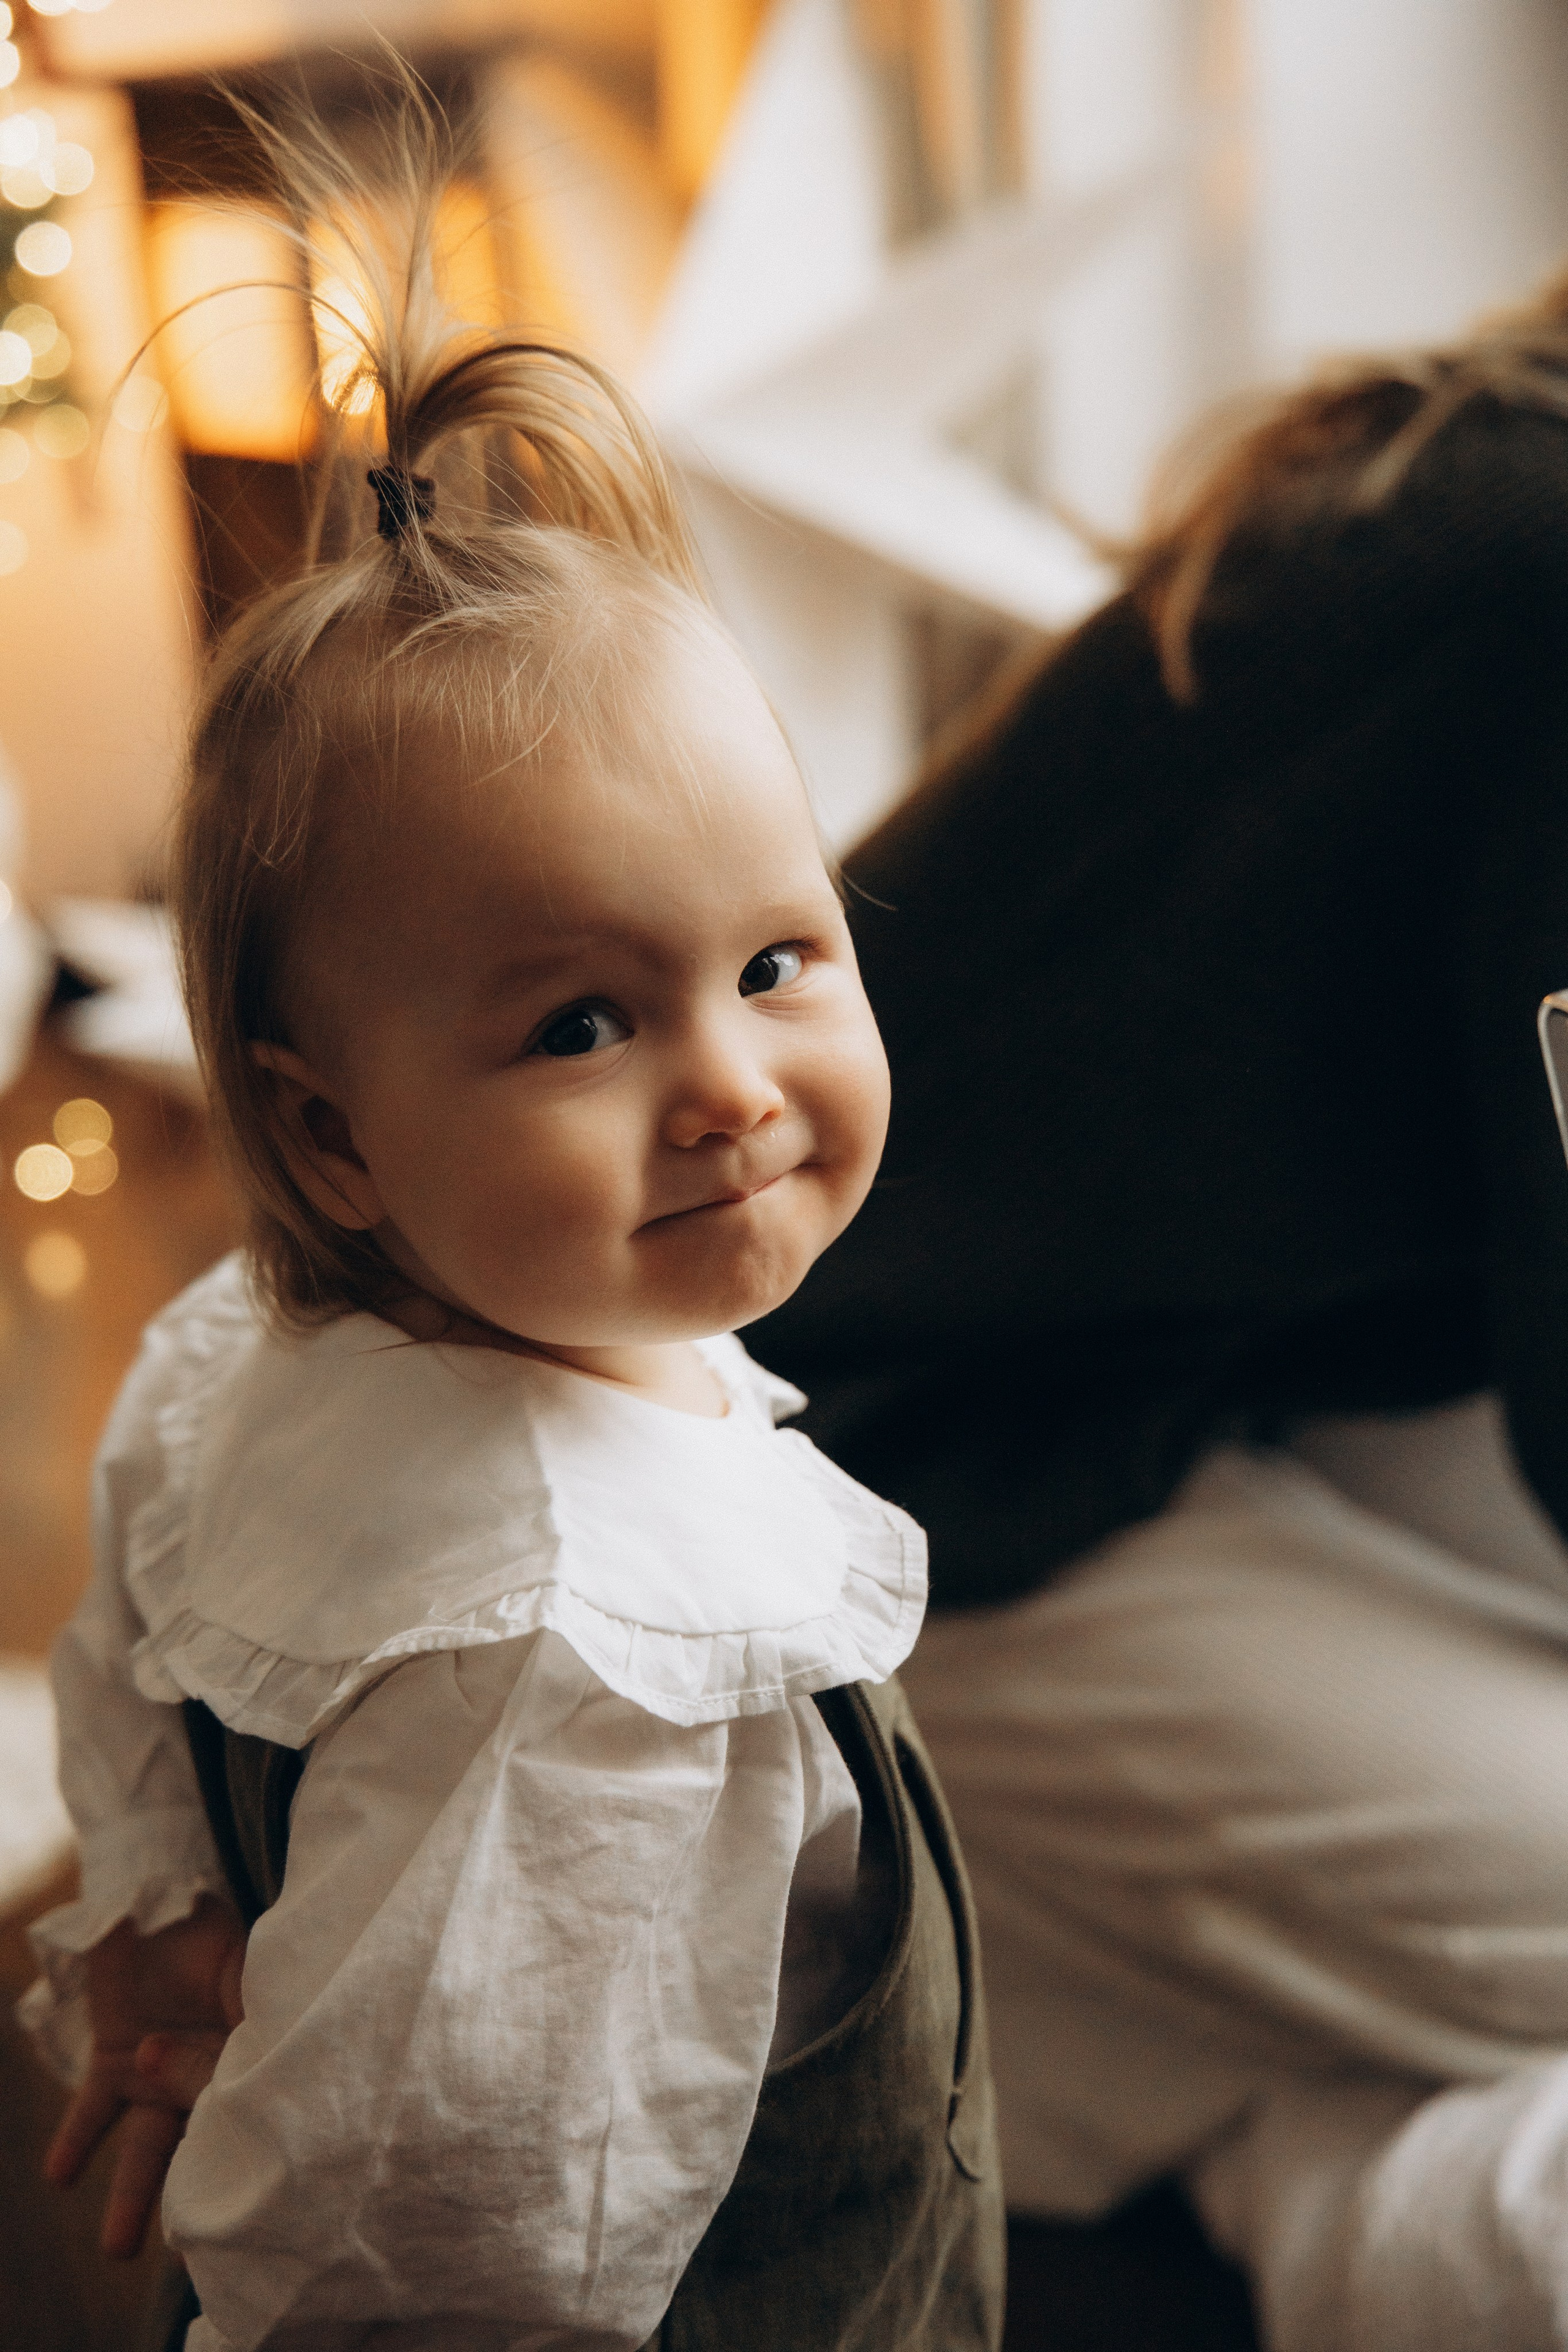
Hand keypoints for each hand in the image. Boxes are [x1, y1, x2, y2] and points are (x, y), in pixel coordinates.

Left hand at [44, 1895, 246, 2258]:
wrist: (153, 1891)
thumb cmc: (208, 1926)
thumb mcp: (241, 1966)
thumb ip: (252, 2009)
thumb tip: (259, 2058)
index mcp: (247, 2053)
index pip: (244, 2109)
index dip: (245, 2150)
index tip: (247, 2198)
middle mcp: (205, 2073)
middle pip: (199, 2142)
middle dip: (192, 2195)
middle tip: (185, 2256)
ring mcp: (159, 2071)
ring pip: (148, 2145)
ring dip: (131, 2198)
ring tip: (117, 2250)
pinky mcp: (114, 2062)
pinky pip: (94, 2112)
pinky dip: (75, 2143)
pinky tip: (59, 2177)